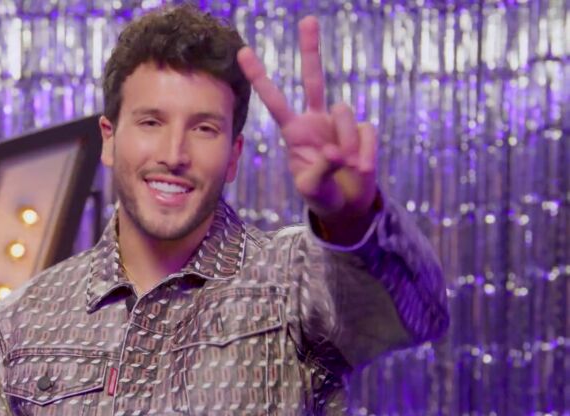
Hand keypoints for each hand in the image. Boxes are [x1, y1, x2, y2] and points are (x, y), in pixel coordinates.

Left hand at [237, 16, 378, 233]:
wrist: (347, 205)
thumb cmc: (321, 195)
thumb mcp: (311, 187)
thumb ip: (320, 169)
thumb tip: (336, 152)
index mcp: (294, 131)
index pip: (274, 100)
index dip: (260, 77)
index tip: (242, 52)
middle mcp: (315, 119)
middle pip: (313, 78)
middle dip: (311, 49)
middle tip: (307, 19)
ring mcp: (339, 122)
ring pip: (344, 111)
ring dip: (346, 143)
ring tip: (345, 167)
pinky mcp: (361, 129)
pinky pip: (365, 131)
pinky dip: (364, 153)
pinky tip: (359, 168)